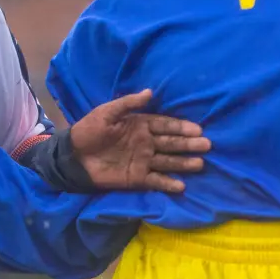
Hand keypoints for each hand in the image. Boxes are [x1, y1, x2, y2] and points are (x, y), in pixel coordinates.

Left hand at [70, 89, 209, 193]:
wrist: (72, 156)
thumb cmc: (89, 130)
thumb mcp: (107, 112)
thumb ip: (128, 103)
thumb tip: (150, 92)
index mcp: (140, 125)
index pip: (165, 125)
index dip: (181, 127)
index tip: (197, 129)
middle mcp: (146, 143)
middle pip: (171, 143)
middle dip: (188, 144)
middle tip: (206, 145)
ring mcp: (143, 161)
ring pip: (167, 161)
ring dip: (183, 163)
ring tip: (200, 163)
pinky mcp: (136, 178)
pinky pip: (155, 180)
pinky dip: (168, 183)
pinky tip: (181, 186)